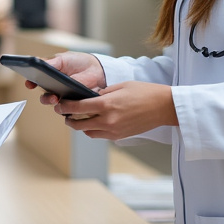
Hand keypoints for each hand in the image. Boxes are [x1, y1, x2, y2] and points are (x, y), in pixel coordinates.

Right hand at [23, 52, 105, 107]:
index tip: (30, 84)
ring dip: (54, 103)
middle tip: (50, 95)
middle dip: (45, 97)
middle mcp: (53, 88)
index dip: (31, 82)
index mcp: (48, 76)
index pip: (36, 81)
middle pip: (44, 96)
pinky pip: (67, 110)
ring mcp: (63, 97)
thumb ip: (50, 62)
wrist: (97, 69)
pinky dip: (67, 108)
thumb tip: (37, 63)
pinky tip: (69, 103)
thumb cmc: (78, 62)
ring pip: (54, 105)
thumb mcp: (63, 59)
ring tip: (57, 98)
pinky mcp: (73, 104)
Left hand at [54, 81, 177, 140]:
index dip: (65, 107)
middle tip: (65, 113)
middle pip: (78, 124)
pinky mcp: (119, 136)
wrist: (163, 107)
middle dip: (68, 119)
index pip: (77, 108)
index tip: (60, 105)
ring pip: (88, 132)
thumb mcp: (120, 86)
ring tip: (78, 118)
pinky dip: (93, 130)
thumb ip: (102, 92)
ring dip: (80, 126)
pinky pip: (99, 136)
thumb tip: (89, 97)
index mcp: (106, 105)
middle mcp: (108, 120)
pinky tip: (93, 122)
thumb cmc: (144, 92)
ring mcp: (113, 130)